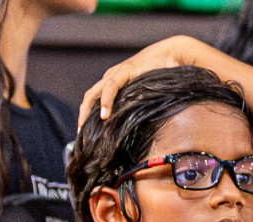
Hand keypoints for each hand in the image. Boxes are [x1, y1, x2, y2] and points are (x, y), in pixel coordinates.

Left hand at [78, 35, 211, 123]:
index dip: (89, 115)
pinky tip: (104, 115)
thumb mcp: (146, 94)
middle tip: (79, 135)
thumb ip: (138, 105)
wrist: (172, 55)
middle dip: (82, 115)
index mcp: (114, 82)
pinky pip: (111, 88)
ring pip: (94, 93)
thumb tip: (136, 127)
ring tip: (85, 127)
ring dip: (88, 111)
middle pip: (89, 98)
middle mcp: (111, 77)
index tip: (86, 132)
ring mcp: (115, 74)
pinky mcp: (124, 72)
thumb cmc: (163, 75)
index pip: (95, 100)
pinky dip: (106, 102)